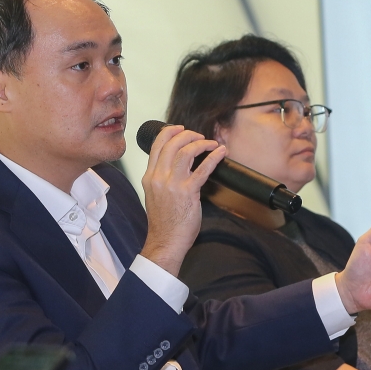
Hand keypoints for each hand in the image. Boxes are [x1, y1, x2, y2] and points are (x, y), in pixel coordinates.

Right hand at [140, 125, 225, 275]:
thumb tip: (178, 165)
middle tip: (199, 136)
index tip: (181, 129)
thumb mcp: (155, 194)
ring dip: (200, 143)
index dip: (170, 132)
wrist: (166, 240)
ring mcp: (173, 184)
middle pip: (172, 144)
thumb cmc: (164, 221)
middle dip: (188, 135)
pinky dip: (214, 157)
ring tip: (210, 144)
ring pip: (186, 152)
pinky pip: (203, 169)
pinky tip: (221, 152)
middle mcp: (158, 177)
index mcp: (149, 177)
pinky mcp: (188, 192)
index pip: (157, 145)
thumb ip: (162, 178)